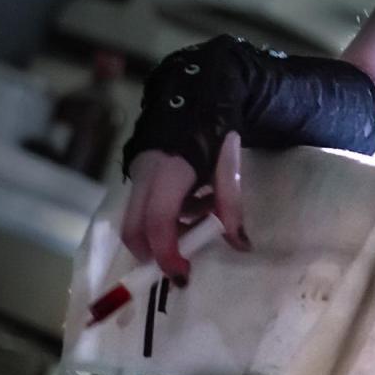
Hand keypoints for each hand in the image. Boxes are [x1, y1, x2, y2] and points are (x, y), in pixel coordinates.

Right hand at [121, 131, 248, 282]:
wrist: (194, 99)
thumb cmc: (215, 134)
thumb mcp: (228, 169)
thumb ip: (231, 207)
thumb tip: (241, 246)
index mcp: (168, 173)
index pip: (159, 222)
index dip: (167, 253)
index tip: (182, 275)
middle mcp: (144, 177)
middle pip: (134, 229)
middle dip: (153, 253)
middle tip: (181, 261)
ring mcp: (136, 177)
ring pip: (137, 220)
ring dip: (167, 232)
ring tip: (201, 218)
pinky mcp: (137, 178)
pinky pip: (144, 208)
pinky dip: (167, 218)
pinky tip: (195, 204)